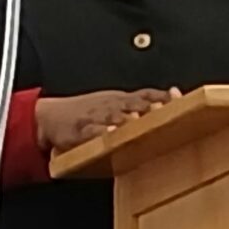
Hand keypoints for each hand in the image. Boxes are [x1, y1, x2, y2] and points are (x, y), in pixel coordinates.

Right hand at [35, 88, 180, 153]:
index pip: (146, 94)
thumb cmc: (86, 113)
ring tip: (140, 121)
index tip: (178, 97)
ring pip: (116, 115)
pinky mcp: (81, 130)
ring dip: (129, 118)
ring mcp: (96, 116)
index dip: (162, 96)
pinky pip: (93, 130)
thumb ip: (137, 107)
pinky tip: (111, 134)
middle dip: (150, 107)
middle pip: (135, 103)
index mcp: (120, 99)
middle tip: (166, 110)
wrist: (50, 116)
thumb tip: (166, 107)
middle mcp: (111, 105)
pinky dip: (103, 132)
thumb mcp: (113, 105)